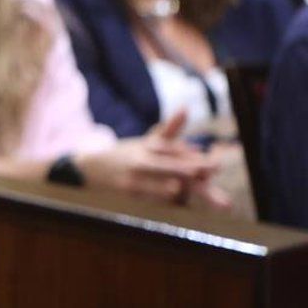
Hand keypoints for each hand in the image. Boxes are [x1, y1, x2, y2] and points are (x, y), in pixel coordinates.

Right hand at [76, 112, 221, 205]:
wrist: (92, 168)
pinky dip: (164, 198)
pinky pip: (151, 197)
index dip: (194, 158)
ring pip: (158, 182)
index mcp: (151, 146)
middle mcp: (143, 159)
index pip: (175, 150)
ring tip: (180, 188)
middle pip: (171, 165)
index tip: (214, 165)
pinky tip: (177, 200)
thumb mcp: (147, 140)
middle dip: (189, 170)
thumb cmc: (128, 154)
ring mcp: (135, 176)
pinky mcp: (129, 191)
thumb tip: (185, 108)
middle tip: (205, 172)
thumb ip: (170, 128)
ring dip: (172, 187)